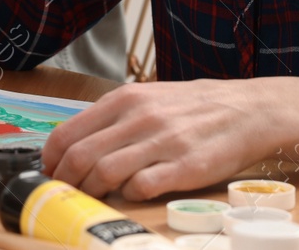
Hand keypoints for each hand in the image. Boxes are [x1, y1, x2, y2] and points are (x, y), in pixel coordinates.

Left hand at [44, 79, 284, 200]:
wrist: (247, 110)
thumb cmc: (192, 108)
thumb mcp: (147, 99)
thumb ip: (113, 120)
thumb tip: (75, 146)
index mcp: (124, 100)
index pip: (68, 133)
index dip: (51, 160)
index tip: (51, 174)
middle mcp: (138, 118)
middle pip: (80, 157)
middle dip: (66, 182)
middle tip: (67, 194)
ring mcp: (161, 142)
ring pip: (105, 173)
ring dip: (93, 192)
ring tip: (96, 197)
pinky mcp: (184, 167)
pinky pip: (142, 187)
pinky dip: (130, 195)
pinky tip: (134, 193)